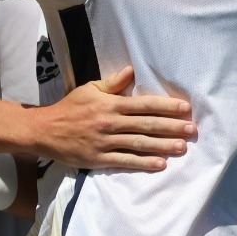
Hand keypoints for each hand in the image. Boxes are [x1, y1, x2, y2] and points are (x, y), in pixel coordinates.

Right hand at [32, 66, 193, 170]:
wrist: (44, 131)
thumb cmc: (69, 108)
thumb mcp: (89, 89)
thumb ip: (112, 83)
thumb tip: (131, 71)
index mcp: (110, 104)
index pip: (144, 104)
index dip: (166, 106)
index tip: (185, 109)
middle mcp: (110, 123)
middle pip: (146, 125)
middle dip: (171, 127)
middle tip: (192, 130)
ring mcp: (105, 142)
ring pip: (139, 144)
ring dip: (163, 146)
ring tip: (182, 148)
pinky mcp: (99, 159)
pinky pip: (125, 161)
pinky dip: (143, 163)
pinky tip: (160, 164)